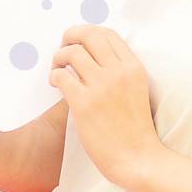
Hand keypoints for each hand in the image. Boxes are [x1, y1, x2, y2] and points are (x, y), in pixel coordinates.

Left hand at [49, 25, 163, 189]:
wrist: (138, 159)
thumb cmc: (134, 128)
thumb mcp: (136, 90)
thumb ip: (119, 71)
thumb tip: (89, 54)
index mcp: (134, 67)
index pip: (107, 33)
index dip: (87, 32)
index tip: (77, 41)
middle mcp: (119, 72)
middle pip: (88, 35)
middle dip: (70, 36)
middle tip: (62, 48)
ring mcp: (102, 87)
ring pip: (72, 53)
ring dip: (59, 57)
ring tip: (57, 70)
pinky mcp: (84, 104)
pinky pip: (61, 76)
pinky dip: (54, 76)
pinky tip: (56, 85)